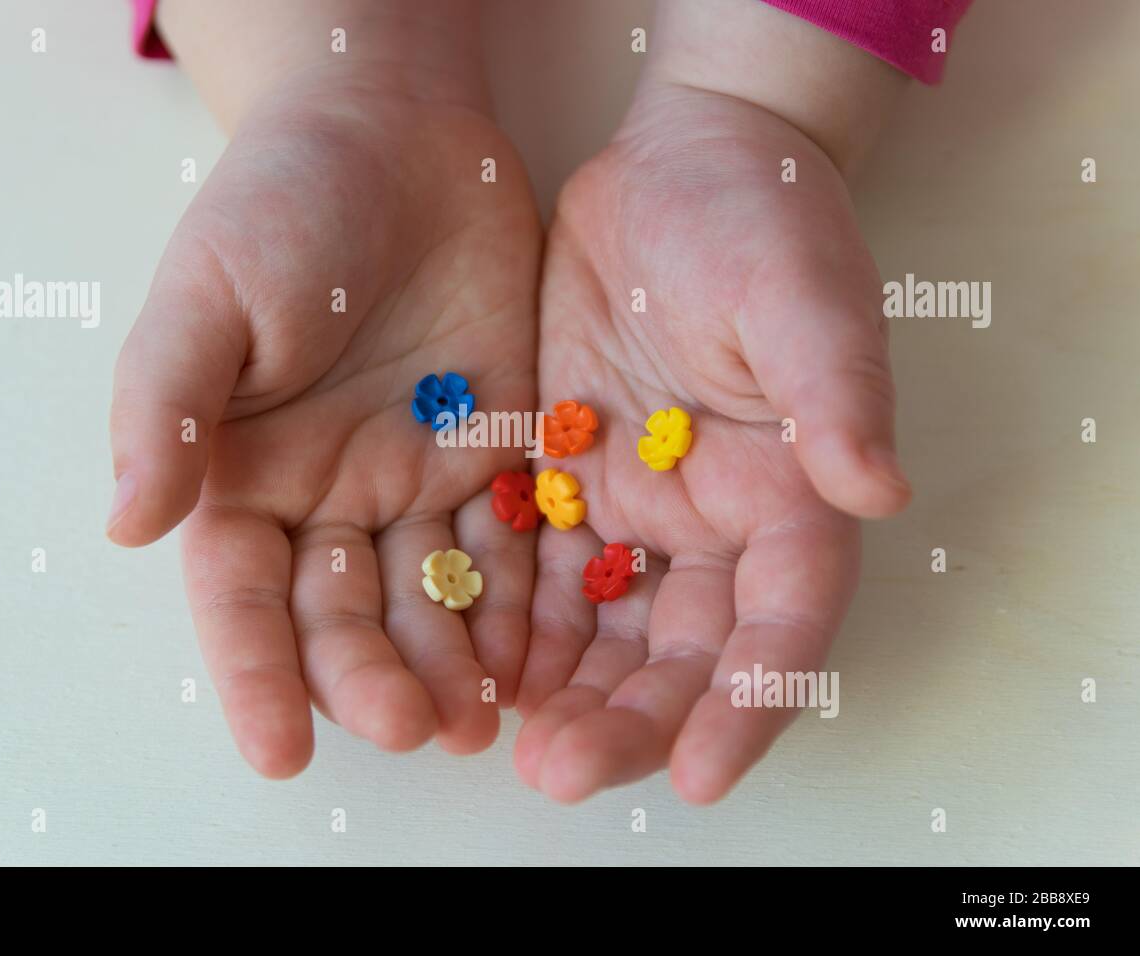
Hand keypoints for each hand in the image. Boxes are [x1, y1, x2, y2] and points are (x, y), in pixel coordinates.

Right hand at [108, 9, 540, 775]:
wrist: (396, 137)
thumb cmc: (281, 204)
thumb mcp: (207, 294)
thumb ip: (167, 406)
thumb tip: (128, 523)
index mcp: (244, 473)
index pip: (242, 594)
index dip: (255, 674)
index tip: (279, 750)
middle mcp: (329, 495)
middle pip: (346, 611)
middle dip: (374, 675)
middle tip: (415, 727)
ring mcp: (416, 480)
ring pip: (433, 594)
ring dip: (454, 659)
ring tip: (483, 717)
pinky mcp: (496, 453)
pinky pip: (511, 541)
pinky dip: (522, 596)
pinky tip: (540, 649)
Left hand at [515, 76, 907, 802]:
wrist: (677, 168)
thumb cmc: (761, 221)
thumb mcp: (802, 295)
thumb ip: (836, 392)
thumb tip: (878, 489)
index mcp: (787, 497)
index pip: (778, 626)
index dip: (746, 705)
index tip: (699, 774)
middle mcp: (713, 523)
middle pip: (680, 651)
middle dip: (629, 718)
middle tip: (562, 771)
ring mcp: (635, 507)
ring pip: (604, 628)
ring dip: (564, 692)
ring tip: (512, 748)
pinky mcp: (566, 477)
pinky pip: (537, 569)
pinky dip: (512, 623)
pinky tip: (473, 666)